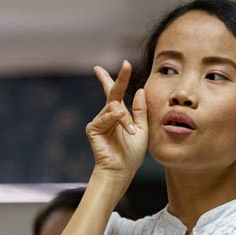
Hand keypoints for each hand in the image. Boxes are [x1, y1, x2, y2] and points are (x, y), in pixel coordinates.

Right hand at [87, 60, 148, 183]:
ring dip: (125, 118)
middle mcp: (108, 115)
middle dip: (120, 78)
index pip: (117, 92)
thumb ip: (141, 111)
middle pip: (112, 92)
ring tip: (131, 132)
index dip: (119, 78)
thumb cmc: (131, 154)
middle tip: (126, 65)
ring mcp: (99, 121)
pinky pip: (106, 117)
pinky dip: (117, 120)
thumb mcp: (142, 129)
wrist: (121, 170)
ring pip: (114, 106)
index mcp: (119, 115)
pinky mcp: (93, 128)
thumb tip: (139, 90)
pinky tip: (125, 129)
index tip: (124, 63)